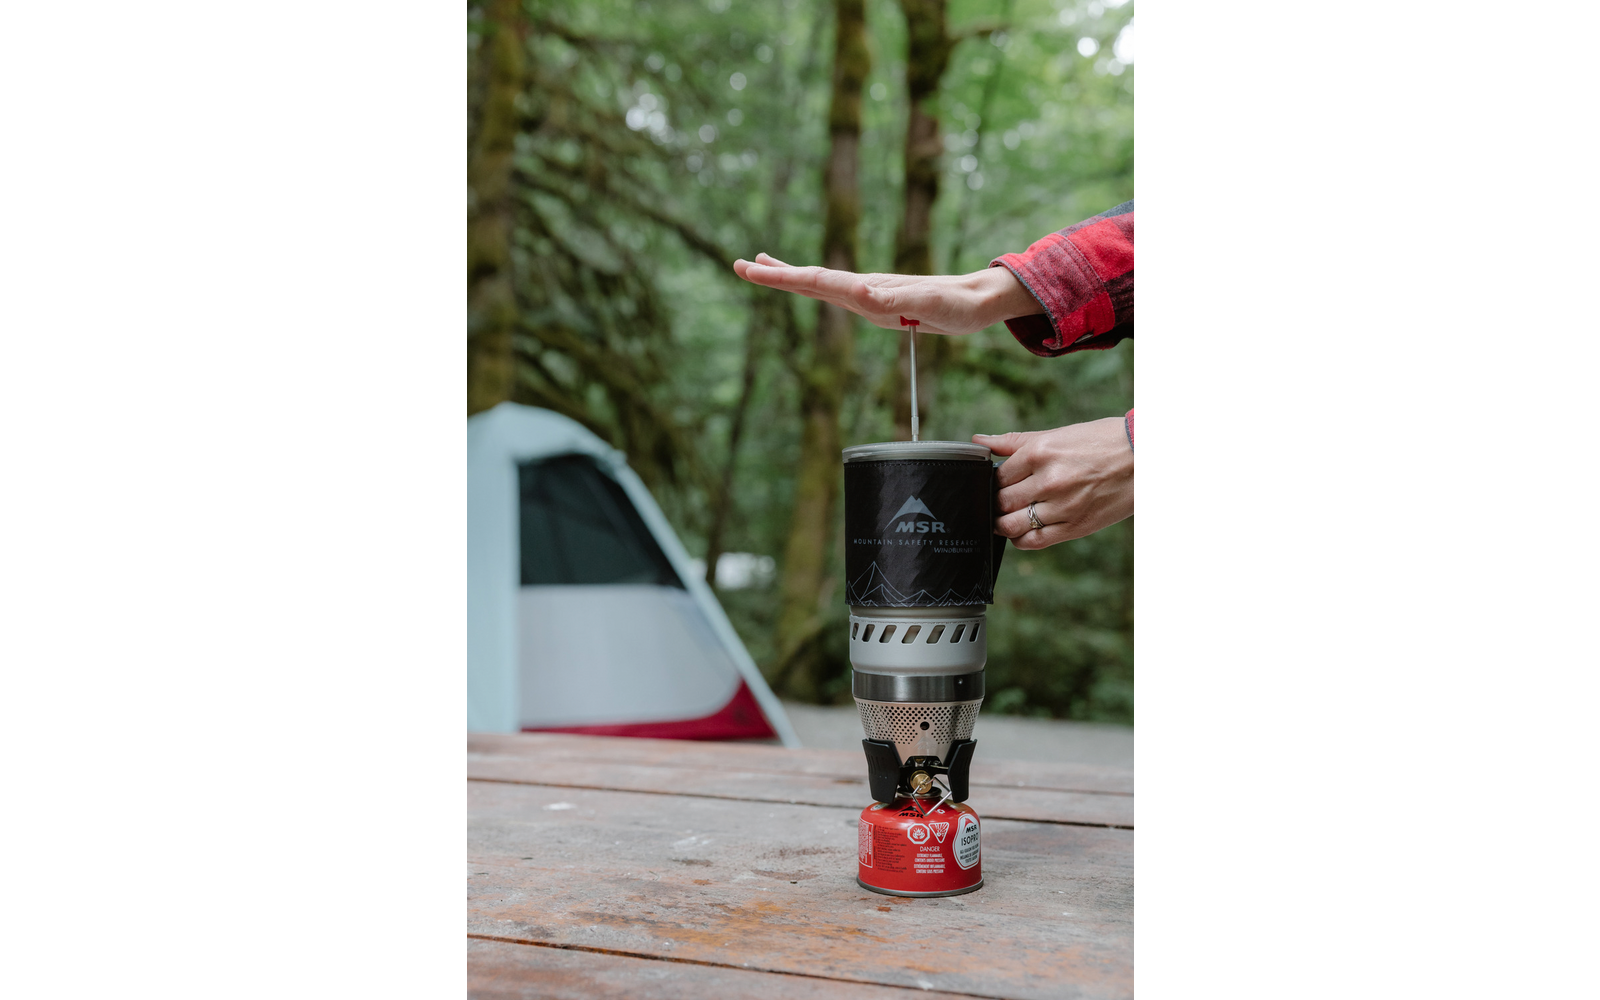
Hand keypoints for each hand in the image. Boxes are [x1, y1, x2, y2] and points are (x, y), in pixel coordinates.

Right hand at [731, 253, 1040, 335]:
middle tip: (739, 265)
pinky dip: (813, 287)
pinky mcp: (877, 301)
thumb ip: (899, 299)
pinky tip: (810, 287)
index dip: (783, 277)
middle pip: (811, 279)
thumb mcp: (931, 305)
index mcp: (869, 290)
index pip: (817, 282)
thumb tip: (862, 291)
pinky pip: (836, 293)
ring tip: (761, 266)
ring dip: (789, 276)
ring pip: (820, 284)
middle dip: (775, 274)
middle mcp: (864, 288)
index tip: (750, 269)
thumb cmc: (959, 305)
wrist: (978, 298)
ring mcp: (869, 293)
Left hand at [977, 417, 1133, 548]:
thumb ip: (1015, 441)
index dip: (994, 481)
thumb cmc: (1101, 442)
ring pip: (1011, 525)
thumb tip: (978, 442)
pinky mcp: (1075, 527)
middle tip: (1004, 500)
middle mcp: (1048, 480)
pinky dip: (1021, 539)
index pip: (997, 475)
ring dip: (1004, 523)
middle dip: (997, 503)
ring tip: (1009, 516)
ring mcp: (1062, 506)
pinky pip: (1034, 542)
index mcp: (1041, 452)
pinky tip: (1024, 530)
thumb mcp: (1058, 434)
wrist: (1145, 457)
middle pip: (1001, 501)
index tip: (999, 483)